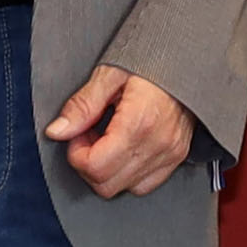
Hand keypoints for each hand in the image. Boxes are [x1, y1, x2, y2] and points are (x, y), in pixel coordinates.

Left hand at [46, 63, 197, 197]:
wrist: (189, 58)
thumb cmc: (152, 59)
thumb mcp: (110, 74)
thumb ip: (82, 105)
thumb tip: (57, 131)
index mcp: (139, 122)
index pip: (96, 167)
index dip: (77, 154)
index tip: (78, 133)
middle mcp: (158, 144)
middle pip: (107, 185)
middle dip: (88, 164)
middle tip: (89, 135)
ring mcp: (170, 154)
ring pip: (124, 189)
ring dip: (107, 170)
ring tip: (107, 140)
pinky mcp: (177, 157)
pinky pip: (145, 185)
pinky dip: (127, 174)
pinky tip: (123, 149)